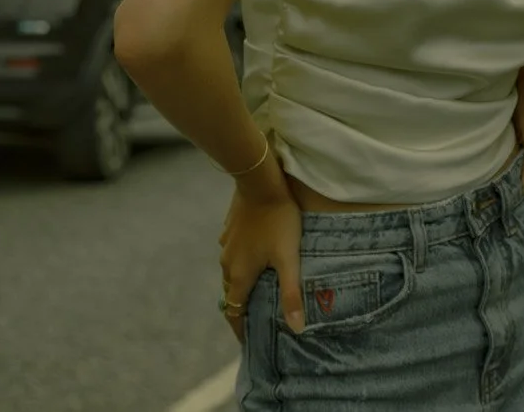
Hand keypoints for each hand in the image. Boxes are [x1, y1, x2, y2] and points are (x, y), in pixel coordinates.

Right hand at [219, 176, 304, 343]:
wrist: (259, 182)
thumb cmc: (278, 221)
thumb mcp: (289, 259)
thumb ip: (291, 294)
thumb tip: (297, 328)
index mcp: (240, 275)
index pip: (233, 311)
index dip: (239, 328)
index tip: (247, 341)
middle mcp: (228, 263)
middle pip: (232, 293)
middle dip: (241, 307)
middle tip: (256, 316)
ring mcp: (226, 245)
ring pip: (231, 272)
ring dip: (241, 283)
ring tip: (258, 288)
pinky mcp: (229, 230)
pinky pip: (233, 254)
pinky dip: (241, 262)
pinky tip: (255, 256)